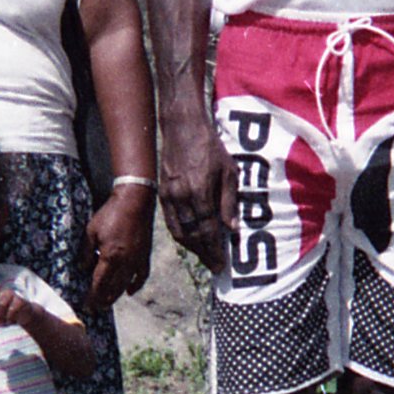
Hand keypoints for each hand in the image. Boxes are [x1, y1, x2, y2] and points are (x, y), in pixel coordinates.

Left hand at [86, 181, 153, 312]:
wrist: (135, 201)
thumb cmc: (110, 213)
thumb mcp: (91, 231)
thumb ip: (86, 251)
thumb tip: (83, 267)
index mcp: (110, 256)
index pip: (100, 283)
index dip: (93, 296)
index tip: (87, 305)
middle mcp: (125, 262)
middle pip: (113, 287)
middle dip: (103, 299)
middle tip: (96, 308)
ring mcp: (137, 259)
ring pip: (126, 284)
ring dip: (116, 295)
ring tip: (108, 303)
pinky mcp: (145, 255)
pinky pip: (141, 275)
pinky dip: (136, 285)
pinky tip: (129, 292)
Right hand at [157, 106, 230, 264]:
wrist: (182, 128)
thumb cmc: (211, 147)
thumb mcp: (228, 171)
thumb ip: (229, 201)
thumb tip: (231, 228)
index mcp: (200, 191)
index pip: (207, 230)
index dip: (214, 250)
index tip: (221, 265)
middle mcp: (181, 197)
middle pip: (193, 235)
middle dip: (204, 253)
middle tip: (214, 265)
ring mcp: (169, 195)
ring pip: (179, 231)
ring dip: (192, 247)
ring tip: (204, 255)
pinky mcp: (162, 193)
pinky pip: (170, 221)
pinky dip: (180, 234)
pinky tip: (190, 239)